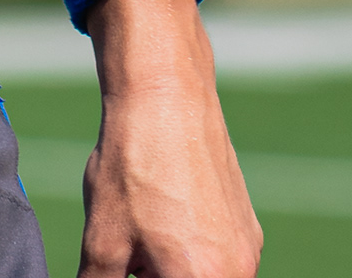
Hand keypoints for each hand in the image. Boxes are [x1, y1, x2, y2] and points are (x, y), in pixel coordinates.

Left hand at [77, 0, 260, 277]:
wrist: (166, 92)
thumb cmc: (134, 163)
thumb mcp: (102, 239)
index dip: (139, 274)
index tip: (128, 262)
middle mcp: (238, 273)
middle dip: (154, 272)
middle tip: (133, 247)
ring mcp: (248, 251)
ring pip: (203, 274)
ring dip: (174, 267)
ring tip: (146, 228)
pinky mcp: (249, 228)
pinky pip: (219, 257)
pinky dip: (193, 251)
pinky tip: (166, 214)